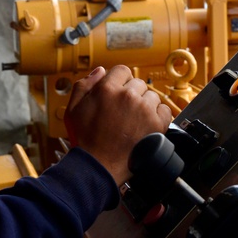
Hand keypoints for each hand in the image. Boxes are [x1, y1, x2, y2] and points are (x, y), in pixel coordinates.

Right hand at [64, 65, 172, 184]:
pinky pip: (164, 110)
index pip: (122, 71)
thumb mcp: (73, 109)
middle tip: (123, 111)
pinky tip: (146, 124)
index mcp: (107, 89)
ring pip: (151, 96)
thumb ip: (84, 85)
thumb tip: (100, 71)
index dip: (120, 81)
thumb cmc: (85, 141)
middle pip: (138, 83)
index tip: (119, 93)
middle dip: (131, 94)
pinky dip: (158, 116)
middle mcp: (127, 96)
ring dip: (145, 105)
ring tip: (133, 120)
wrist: (98, 166)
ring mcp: (144, 109)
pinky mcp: (156, 124)